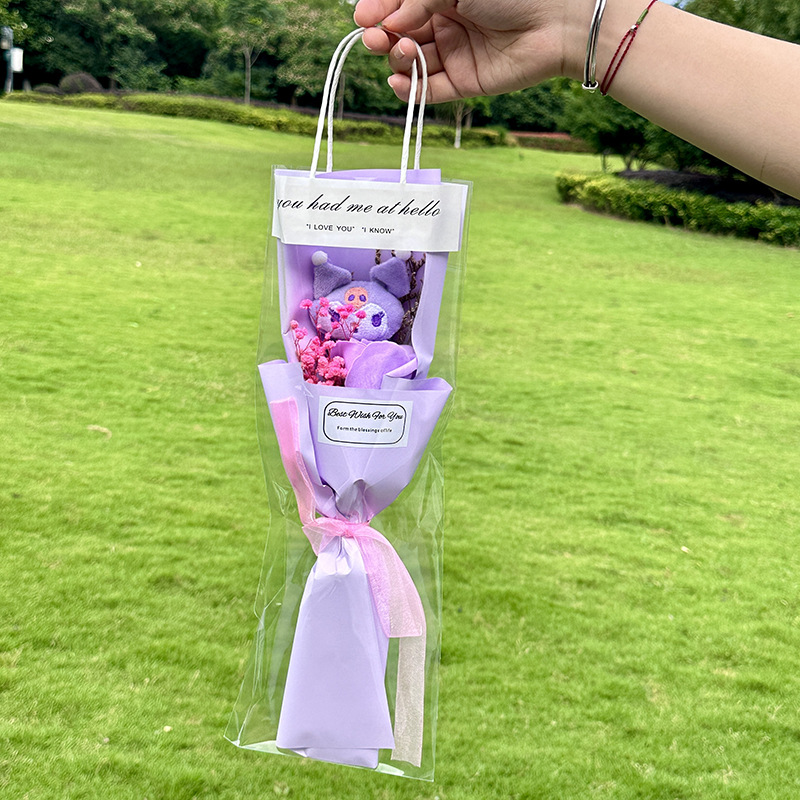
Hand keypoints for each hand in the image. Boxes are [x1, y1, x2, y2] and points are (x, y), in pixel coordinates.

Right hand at [353, 0, 591, 102]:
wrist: (556, 22)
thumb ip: (418, 1)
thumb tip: (388, 22)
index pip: (400, 5)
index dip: (379, 11)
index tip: (364, 17)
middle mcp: (446, 23)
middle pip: (401, 35)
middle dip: (383, 38)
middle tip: (376, 40)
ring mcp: (454, 54)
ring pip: (412, 63)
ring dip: (398, 61)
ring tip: (403, 53)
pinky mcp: (464, 83)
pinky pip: (429, 90)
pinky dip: (411, 90)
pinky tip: (400, 82)